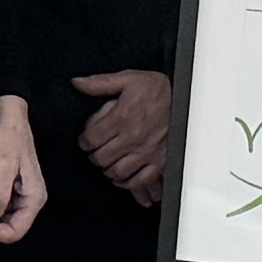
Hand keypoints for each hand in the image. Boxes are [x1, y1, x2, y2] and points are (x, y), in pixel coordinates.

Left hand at [0, 94, 46, 243]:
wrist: (8, 114)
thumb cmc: (12, 133)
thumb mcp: (3, 164)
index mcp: (34, 194)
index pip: (17, 229)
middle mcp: (29, 196)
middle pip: (11, 228)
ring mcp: (19, 192)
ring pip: (4, 220)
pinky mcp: (10, 186)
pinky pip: (0, 207)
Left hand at [73, 68, 170, 200]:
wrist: (184, 98)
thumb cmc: (157, 89)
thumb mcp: (127, 79)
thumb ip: (99, 83)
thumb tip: (77, 83)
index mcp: (122, 117)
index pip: (91, 139)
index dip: (84, 141)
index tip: (86, 140)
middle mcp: (133, 137)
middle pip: (101, 158)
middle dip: (94, 155)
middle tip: (96, 151)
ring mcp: (147, 152)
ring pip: (117, 172)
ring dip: (108, 169)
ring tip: (108, 162)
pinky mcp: (159, 161)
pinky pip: (140, 181)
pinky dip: (128, 183)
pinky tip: (123, 176)